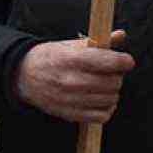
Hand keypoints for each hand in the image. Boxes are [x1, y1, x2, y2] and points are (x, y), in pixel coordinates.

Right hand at [13, 30, 135, 123]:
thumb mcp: (73, 44)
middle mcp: (71, 80)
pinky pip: (101, 117)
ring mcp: (70, 100)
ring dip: (113, 92)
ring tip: (105, 85)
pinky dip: (107, 109)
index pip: (108, 62)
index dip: (124, 61)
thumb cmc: (53, 57)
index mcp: (72, 59)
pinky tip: (102, 100)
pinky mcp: (69, 114)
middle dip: (118, 76)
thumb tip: (121, 35)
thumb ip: (100, 41)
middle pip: (112, 82)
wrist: (25, 76)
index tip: (126, 61)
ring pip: (109, 99)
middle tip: (113, 72)